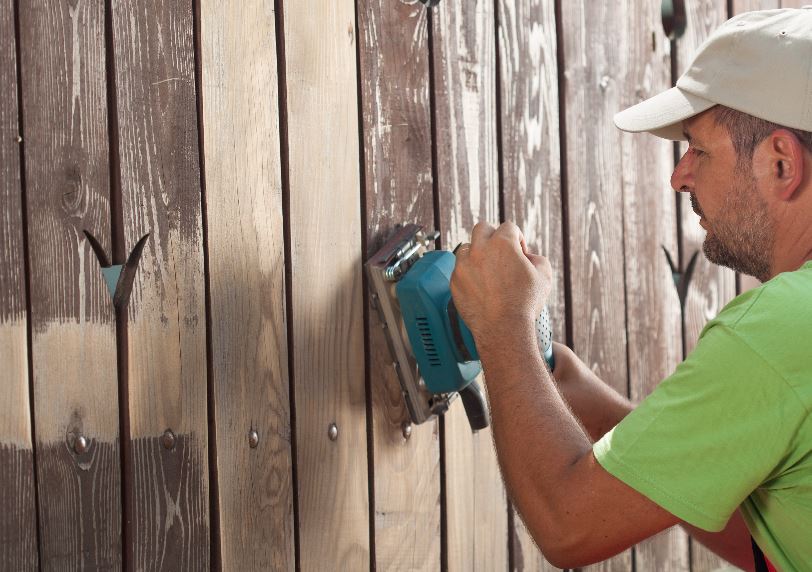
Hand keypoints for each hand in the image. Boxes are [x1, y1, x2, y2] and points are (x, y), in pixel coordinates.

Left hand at [449, 221, 552, 350]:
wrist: (503, 328)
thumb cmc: (525, 303)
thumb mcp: (544, 275)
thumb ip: (536, 258)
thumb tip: (526, 257)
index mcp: (502, 243)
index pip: (508, 227)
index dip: (517, 238)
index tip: (520, 252)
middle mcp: (479, 250)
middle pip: (482, 229)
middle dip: (492, 237)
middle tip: (500, 252)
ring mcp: (464, 265)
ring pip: (466, 248)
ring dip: (476, 254)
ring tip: (488, 270)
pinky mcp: (455, 281)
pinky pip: (459, 270)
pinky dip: (468, 274)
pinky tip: (480, 286)